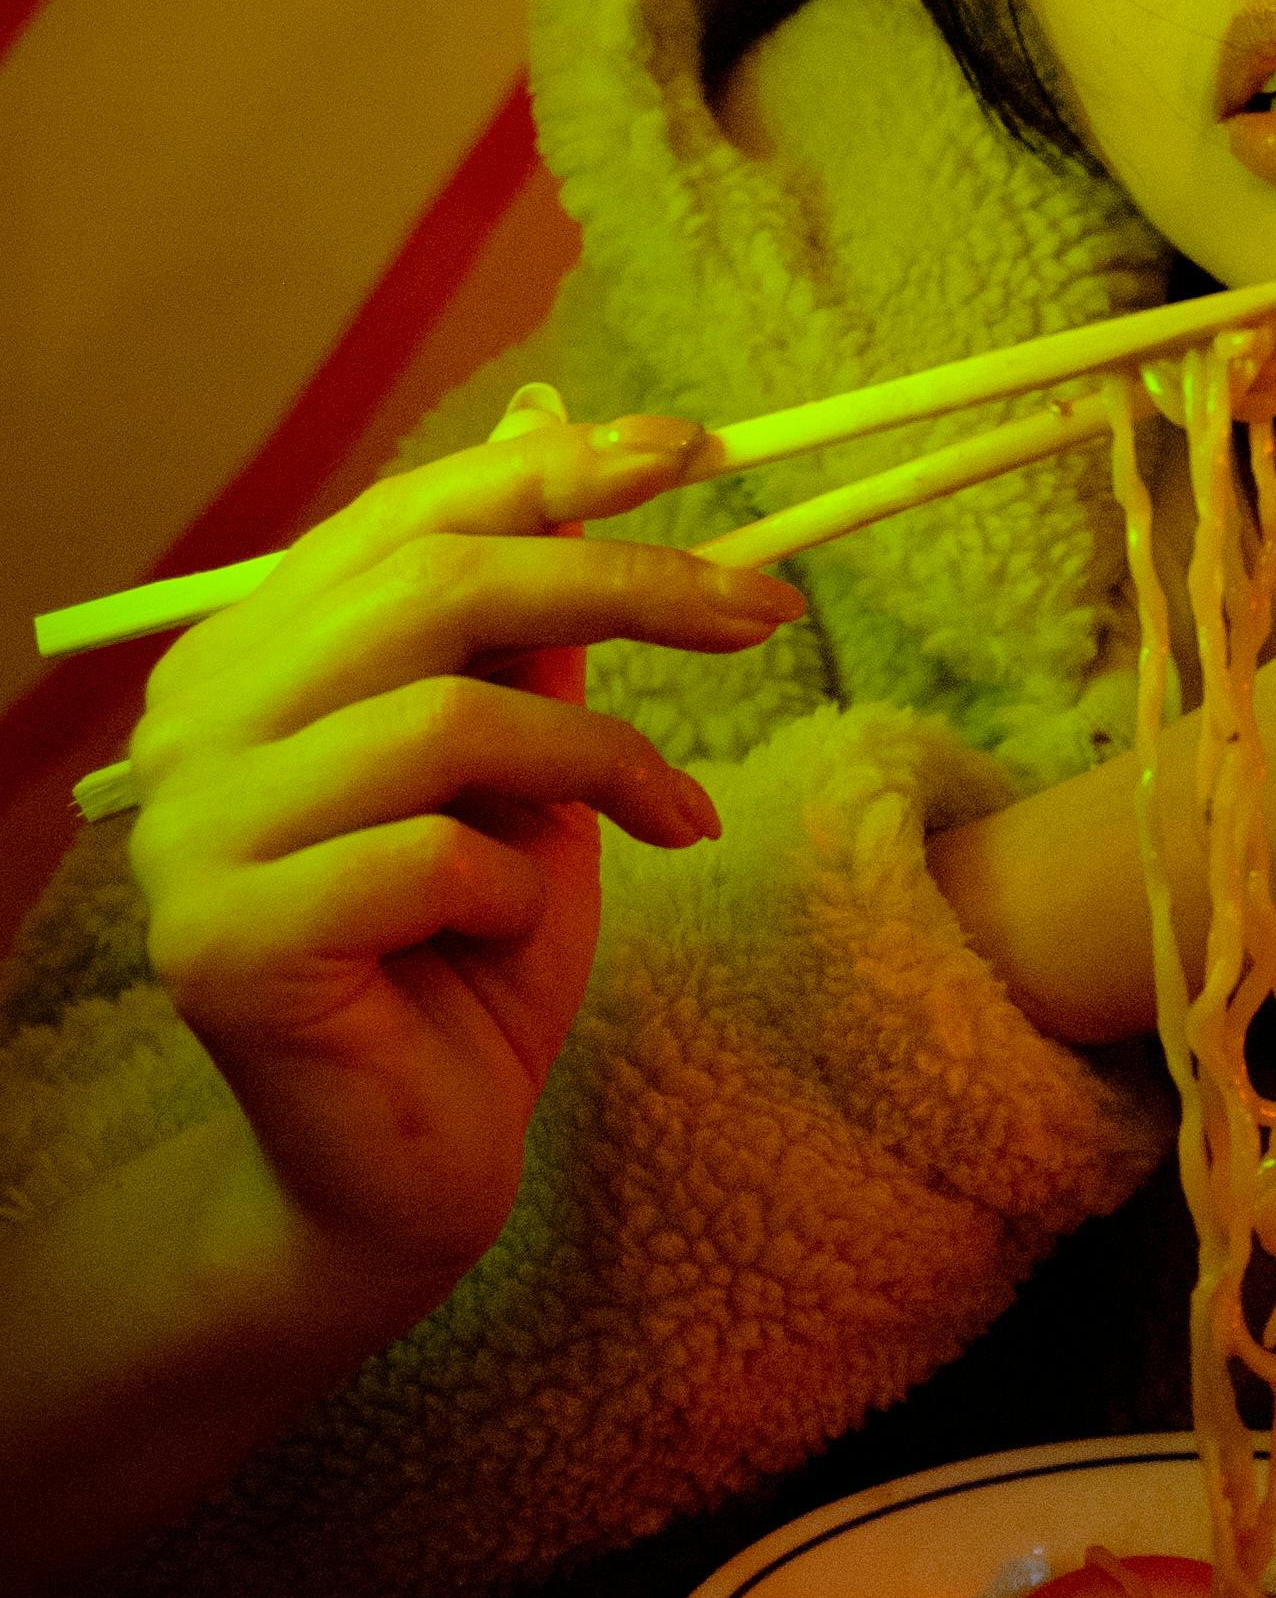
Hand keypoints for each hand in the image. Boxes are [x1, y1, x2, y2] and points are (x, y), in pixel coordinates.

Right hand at [126, 388, 809, 1303]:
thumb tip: (549, 422)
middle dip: (621, 584)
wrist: (405, 1175)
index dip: (551, 470)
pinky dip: (514, 888)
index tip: (698, 452)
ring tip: (670, 818)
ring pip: (441, 717)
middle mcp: (189, 730)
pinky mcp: (227, 947)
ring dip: (594, 763)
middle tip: (765, 612)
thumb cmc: (469, 963)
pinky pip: (427, 858)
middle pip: (431, 588)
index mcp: (246, 662)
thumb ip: (526, 624)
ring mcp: (189, 838)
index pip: (402, 518)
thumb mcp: (524, 769)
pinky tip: (513, 938)